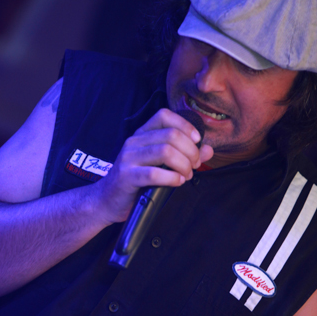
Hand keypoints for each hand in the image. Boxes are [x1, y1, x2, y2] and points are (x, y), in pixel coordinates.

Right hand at [94, 108, 212, 223]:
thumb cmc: (137, 180)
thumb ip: (185, 154)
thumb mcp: (160, 163)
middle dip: (190, 151)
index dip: (185, 125)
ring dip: (183, 165)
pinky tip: (177, 182)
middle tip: (194, 165)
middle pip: (171, 135)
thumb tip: (208, 149)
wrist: (108, 200)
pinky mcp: (126, 176)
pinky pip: (154, 174)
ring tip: (187, 175)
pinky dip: (172, 178)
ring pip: (165, 152)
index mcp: (142, 134)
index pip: (164, 115)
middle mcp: (134, 142)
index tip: (197, 140)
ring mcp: (128, 158)